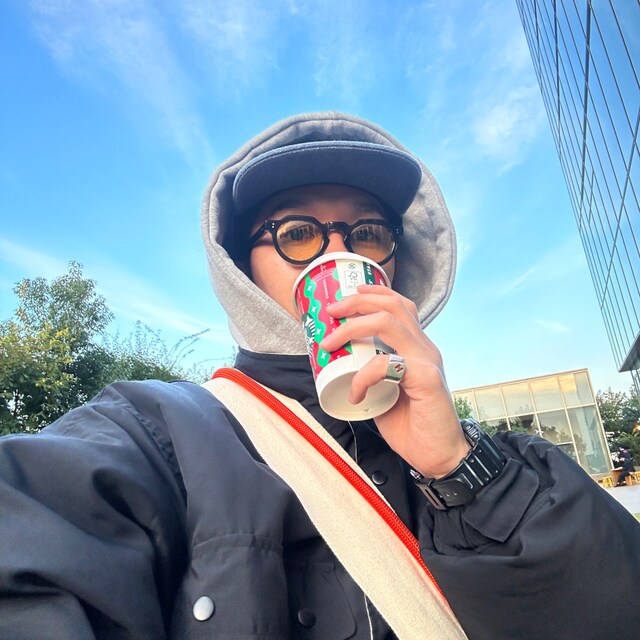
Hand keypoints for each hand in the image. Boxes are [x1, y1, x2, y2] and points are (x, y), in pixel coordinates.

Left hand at [319, 284, 468, 477]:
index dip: (374, 294)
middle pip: (392, 306)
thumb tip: (339, 365)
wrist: (439, 456)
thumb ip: (372, 374)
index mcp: (417, 348)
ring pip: (388, 323)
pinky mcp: (427, 378)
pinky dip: (362, 376)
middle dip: (357, 302)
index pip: (400, 306)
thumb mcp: (386, 392)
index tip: (345, 298)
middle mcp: (424, 348)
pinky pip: (386, 364)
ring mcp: (427, 361)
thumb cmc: (413, 426)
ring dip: (353, 328)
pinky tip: (355, 394)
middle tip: (330, 311)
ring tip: (330, 343)